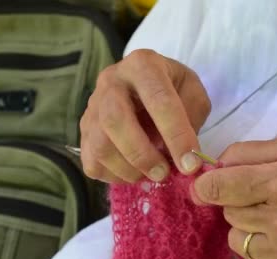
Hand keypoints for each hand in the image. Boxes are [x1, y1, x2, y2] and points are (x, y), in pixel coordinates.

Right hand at [80, 49, 211, 182]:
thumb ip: (192, 118)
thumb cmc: (173, 89)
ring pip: (100, 144)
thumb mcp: (193, 92)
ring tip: (151, 175)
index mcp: (143, 65)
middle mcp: (110, 81)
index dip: (176, 136)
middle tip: (163, 173)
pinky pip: (92, 161)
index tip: (190, 165)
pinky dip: (114, 176)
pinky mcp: (84, 130)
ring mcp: (92, 106)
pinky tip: (134, 172)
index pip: (159, 100)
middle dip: (142, 154)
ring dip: (129, 169)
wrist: (145, 85)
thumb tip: (182, 155)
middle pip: (114, 119)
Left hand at [191, 138, 276, 258]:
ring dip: (249, 231)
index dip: (205, 186)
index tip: (206, 188)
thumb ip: (251, 151)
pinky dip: (257, 257)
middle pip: (228, 213)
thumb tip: (213, 166)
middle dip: (241, 204)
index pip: (219, 187)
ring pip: (235, 241)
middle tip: (269, 201)